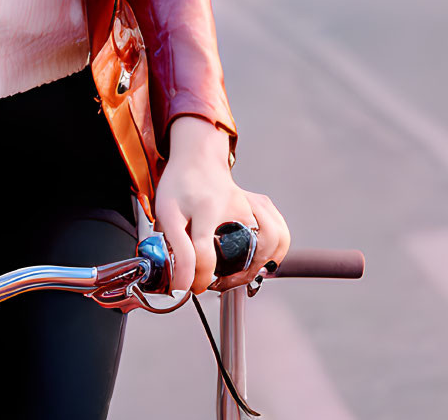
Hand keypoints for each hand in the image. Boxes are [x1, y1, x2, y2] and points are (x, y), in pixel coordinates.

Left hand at [153, 116, 289, 294]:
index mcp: (206, 208)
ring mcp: (252, 203)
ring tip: (243, 273)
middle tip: (224, 281)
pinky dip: (277, 249)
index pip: (205, 254)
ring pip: (277, 238)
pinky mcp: (262, 204)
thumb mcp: (166, 214)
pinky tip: (262, 258)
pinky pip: (281, 231)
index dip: (199, 277)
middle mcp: (236, 204)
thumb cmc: (181, 185)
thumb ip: (175, 249)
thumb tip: (183, 282)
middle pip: (256, 248)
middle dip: (242, 274)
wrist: (197, 160)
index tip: (194, 286)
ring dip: (264, 262)